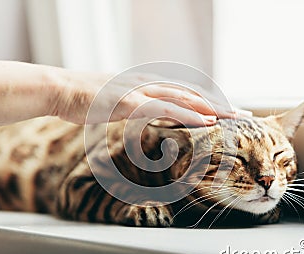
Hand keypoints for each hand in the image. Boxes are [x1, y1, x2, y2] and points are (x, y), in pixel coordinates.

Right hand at [52, 71, 251, 125]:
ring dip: (211, 108)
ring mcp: (140, 91)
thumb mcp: (115, 100)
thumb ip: (133, 104)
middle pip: (192, 94)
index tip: (228, 111)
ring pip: (184, 99)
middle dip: (220, 104)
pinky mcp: (130, 101)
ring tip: (234, 117)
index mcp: (147, 85)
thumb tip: (145, 112)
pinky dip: (187, 114)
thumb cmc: (85, 98)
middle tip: (244, 115)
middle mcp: (148, 84)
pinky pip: (164, 109)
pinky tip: (204, 120)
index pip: (184, 93)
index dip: (208, 102)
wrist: (60, 89)